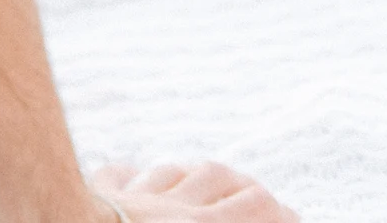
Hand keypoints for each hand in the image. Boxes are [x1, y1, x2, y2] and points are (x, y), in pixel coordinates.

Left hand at [92, 162, 299, 222]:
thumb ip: (225, 216)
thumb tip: (244, 206)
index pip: (258, 207)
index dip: (277, 212)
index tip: (288, 215)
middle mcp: (175, 209)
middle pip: (217, 177)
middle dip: (242, 185)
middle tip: (258, 195)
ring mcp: (134, 198)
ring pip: (173, 171)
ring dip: (193, 174)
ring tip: (205, 180)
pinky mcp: (98, 195)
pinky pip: (117, 176)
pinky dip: (130, 175)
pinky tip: (133, 175)